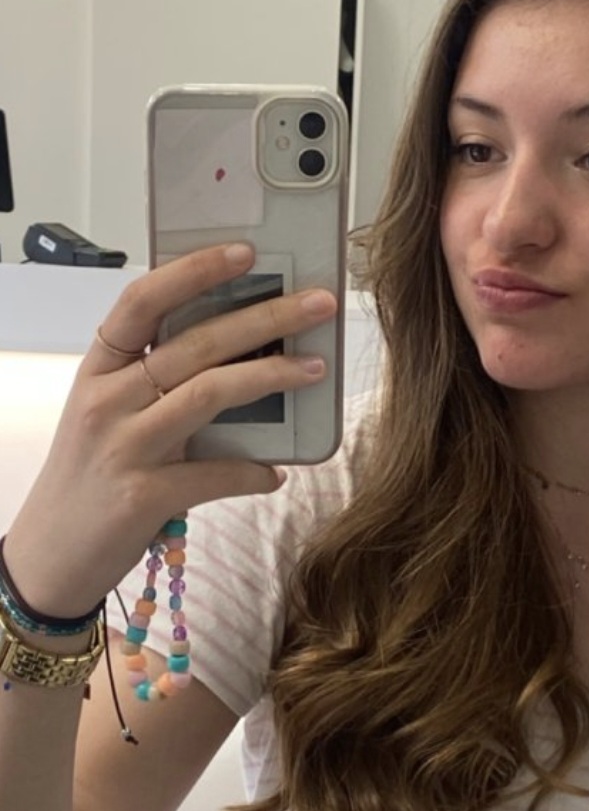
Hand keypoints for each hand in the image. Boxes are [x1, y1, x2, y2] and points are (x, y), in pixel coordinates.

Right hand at [4, 243, 336, 618]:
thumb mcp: (107, 417)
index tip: (246, 253)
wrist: (48, 557)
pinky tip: (276, 472)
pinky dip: (253, 472)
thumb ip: (155, 384)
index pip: (143, 301)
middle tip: (319, 302)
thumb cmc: (88, 480)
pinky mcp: (143, 495)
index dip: (195, 271)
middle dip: (265, 317)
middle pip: (194, 343)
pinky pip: (215, 473)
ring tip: (316, 367)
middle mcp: (106, 400)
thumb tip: (239, 356)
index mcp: (98, 370)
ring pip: (208, 393)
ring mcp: (124, 446)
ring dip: (271, 376)